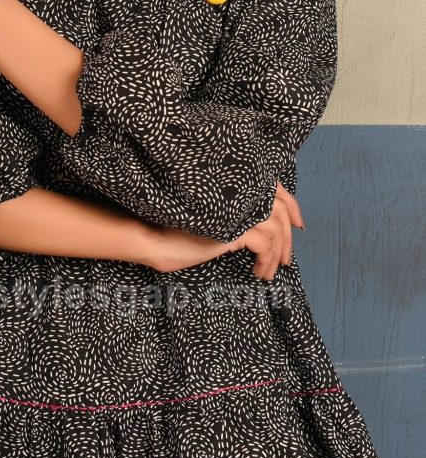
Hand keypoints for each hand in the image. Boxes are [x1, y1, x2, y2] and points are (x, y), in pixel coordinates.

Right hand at [145, 181, 304, 277]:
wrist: (157, 237)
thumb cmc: (182, 229)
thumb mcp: (216, 217)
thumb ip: (237, 212)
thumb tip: (264, 227)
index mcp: (237, 185)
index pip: (276, 189)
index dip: (292, 206)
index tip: (299, 225)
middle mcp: (240, 192)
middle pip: (280, 212)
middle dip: (288, 239)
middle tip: (286, 261)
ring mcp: (237, 209)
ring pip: (275, 231)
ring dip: (277, 255)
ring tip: (268, 272)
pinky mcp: (234, 228)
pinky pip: (264, 245)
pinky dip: (266, 261)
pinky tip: (258, 272)